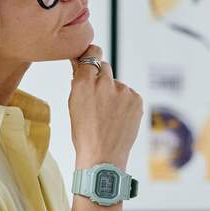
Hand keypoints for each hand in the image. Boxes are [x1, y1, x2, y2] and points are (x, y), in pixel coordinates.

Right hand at [69, 45, 142, 170]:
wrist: (103, 156)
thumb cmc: (84, 134)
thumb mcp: (73, 106)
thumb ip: (78, 83)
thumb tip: (80, 65)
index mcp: (83, 83)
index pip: (91, 54)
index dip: (91, 56)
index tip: (91, 58)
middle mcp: (104, 82)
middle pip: (104, 67)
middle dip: (101, 77)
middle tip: (98, 98)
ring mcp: (122, 90)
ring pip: (117, 84)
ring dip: (113, 93)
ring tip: (109, 115)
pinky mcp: (136, 99)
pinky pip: (129, 94)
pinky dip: (125, 103)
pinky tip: (118, 118)